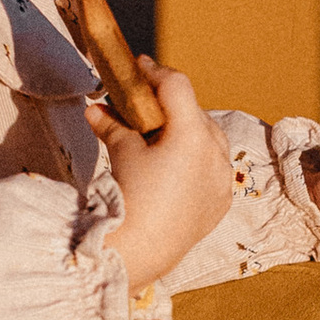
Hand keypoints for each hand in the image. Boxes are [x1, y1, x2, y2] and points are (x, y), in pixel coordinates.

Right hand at [92, 66, 237, 286]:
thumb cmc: (131, 199)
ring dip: (186, 130)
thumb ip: (112, 125)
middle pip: (194, 111)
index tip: (138, 67)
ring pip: (209, 138)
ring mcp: (223, 178)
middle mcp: (216, 152)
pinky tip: (176, 165)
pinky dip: (197, 159)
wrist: (142, 252)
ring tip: (160, 135)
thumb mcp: (121, 154)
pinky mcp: (223, 200)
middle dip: (169, 105)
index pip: (176, 86)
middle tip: (144, 104)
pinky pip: (214, 167)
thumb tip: (95, 109)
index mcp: (191, 134)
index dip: (154, 72)